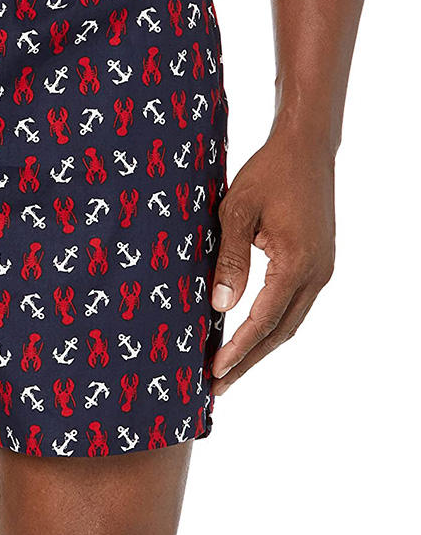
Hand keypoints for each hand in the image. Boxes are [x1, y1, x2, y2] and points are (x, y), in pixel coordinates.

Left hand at [210, 127, 335, 394]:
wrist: (305, 148)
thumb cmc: (267, 174)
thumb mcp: (236, 211)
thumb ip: (229, 259)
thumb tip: (219, 306)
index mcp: (296, 264)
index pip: (263, 320)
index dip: (238, 350)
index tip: (214, 372)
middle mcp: (316, 274)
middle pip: (280, 332)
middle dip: (248, 361)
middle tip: (216, 386)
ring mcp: (321, 269)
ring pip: (289, 321)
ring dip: (260, 346)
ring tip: (229, 369)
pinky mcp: (317, 262)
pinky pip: (293, 304)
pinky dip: (270, 324)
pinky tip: (249, 332)